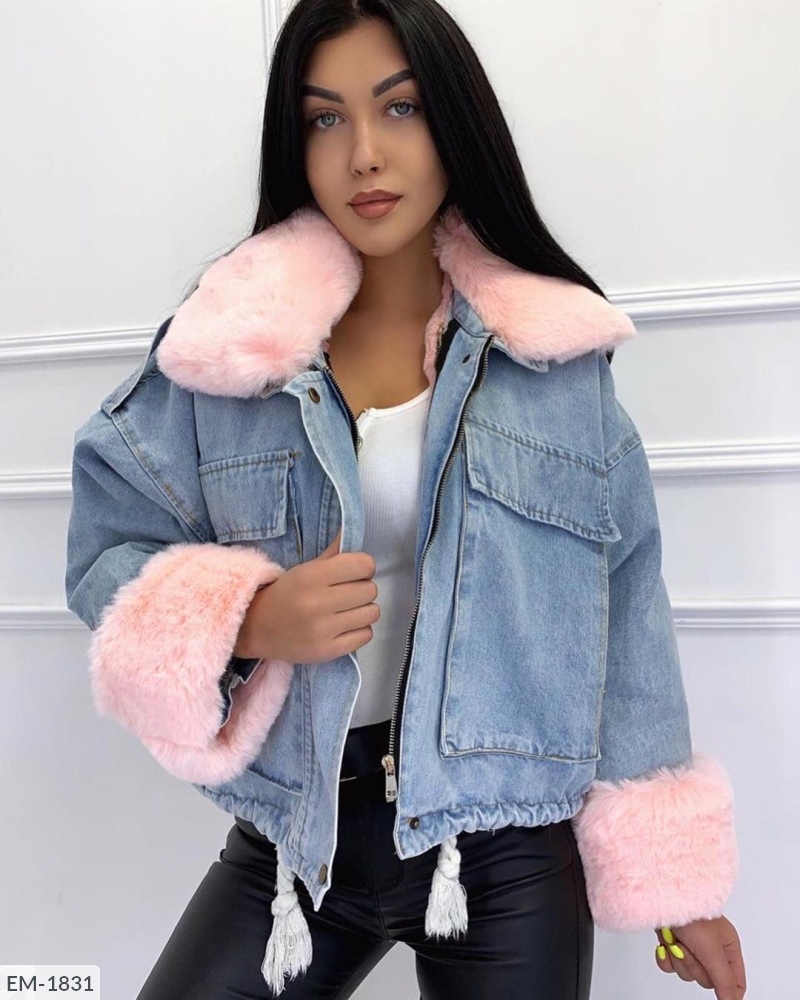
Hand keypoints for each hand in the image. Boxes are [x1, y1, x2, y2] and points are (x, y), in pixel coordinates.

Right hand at [235, 528, 379, 663]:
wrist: (257, 628)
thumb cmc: (287, 594)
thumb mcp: (306, 568)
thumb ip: (334, 552)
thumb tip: (353, 531)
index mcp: (313, 576)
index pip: (364, 565)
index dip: (363, 567)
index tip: (353, 573)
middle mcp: (318, 603)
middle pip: (370, 590)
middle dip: (363, 589)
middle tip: (347, 593)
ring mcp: (323, 630)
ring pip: (372, 613)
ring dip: (363, 610)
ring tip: (346, 610)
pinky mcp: (327, 651)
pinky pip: (365, 636)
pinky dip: (359, 630)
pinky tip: (344, 626)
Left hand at [655, 916, 745, 998]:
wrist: (664, 897)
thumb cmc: (692, 916)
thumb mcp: (712, 951)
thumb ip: (723, 980)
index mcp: (728, 948)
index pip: (735, 982)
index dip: (728, 992)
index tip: (720, 995)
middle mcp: (711, 948)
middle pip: (707, 980)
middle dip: (694, 966)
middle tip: (690, 949)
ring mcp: (691, 946)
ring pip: (687, 973)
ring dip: (678, 958)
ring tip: (677, 940)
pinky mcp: (673, 944)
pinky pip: (670, 966)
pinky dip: (665, 957)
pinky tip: (665, 943)